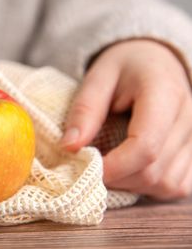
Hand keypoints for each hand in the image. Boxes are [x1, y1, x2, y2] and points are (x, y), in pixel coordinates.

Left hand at [60, 39, 191, 199]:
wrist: (155, 61)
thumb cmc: (124, 68)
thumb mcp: (97, 78)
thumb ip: (84, 111)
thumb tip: (70, 147)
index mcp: (164, 94)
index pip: (146, 146)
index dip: (114, 166)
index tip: (85, 166)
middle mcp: (190, 120)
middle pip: (154, 171)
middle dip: (116, 177)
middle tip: (89, 164)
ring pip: (166, 184)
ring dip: (131, 184)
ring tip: (109, 164)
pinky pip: (177, 186)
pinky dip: (149, 187)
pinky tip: (129, 170)